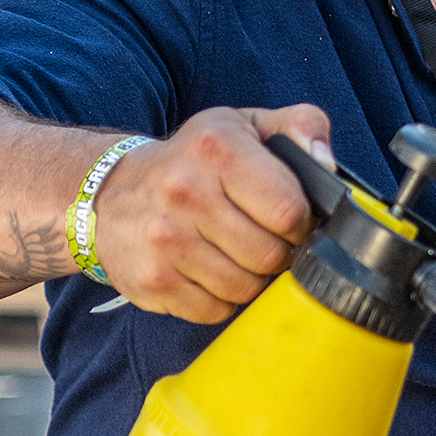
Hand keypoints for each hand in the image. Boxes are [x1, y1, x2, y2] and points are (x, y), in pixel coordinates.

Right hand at [90, 103, 333, 323]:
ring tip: (234, 253)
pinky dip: (220, 299)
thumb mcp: (244, 125)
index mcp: (216, 148)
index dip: (300, 223)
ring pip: (246, 288)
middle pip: (270, 255)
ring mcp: (164, 240)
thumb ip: (299, 126)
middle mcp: (185, 192)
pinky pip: (215, 311)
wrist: (109, 192)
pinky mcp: (151, 280)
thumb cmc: (192, 160)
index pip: (288, 210)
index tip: (289, 219)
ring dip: (250, 278)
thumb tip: (326, 164)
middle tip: (262, 238)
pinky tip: (207, 271)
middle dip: (277, 253)